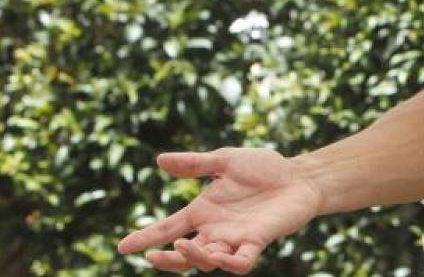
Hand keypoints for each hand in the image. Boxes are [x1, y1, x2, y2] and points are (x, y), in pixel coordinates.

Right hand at [117, 148, 320, 273]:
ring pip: (208, 262)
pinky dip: (232, 264)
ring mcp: (236, 238)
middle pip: (184, 255)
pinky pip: (242, 262)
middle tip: (152, 256)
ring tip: (184, 245)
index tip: (124, 246)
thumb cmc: (264, 168)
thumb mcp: (226, 160)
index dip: (146, 237)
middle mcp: (215, 230)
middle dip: (167, 259)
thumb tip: (159, 160)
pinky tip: (223, 257)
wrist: (299, 176)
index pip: (168, 228)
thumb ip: (195, 164)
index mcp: (203, 211)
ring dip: (194, 258)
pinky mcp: (258, 241)